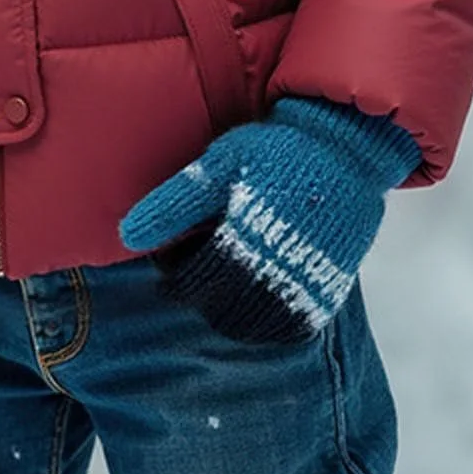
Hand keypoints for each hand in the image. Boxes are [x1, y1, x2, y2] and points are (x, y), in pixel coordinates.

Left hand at [119, 100, 417, 345]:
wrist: (346, 146)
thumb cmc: (276, 150)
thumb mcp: (220, 163)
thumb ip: (174, 202)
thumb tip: (126, 236)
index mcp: (245, 235)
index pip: (196, 283)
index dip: (175, 278)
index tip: (168, 266)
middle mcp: (278, 265)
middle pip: (223, 311)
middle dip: (200, 299)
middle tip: (190, 279)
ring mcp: (308, 280)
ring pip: (257, 325)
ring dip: (231, 316)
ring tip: (218, 291)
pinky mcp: (331, 286)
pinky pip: (295, 327)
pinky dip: (269, 325)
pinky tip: (255, 302)